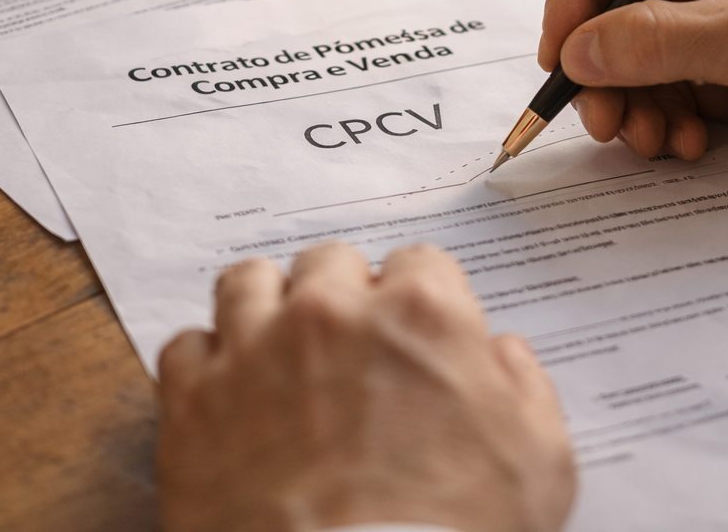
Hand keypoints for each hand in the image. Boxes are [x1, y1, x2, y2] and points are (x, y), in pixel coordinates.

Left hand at [156, 243, 576, 531]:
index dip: (421, 302)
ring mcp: (254, 350)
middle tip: (349, 351)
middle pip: (329, 264)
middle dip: (342, 298)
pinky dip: (207, 367)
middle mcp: (330, 313)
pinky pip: (187, 347)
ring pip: (248, 283)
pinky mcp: (193, 401)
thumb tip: (501, 355)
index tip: (414, 338)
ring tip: (279, 353)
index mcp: (420, 314)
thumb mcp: (540, 465)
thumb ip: (523, 389)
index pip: (420, 263)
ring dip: (267, 309)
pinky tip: (230, 400)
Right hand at [539, 0, 727, 176]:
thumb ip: (657, 39)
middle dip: (596, 65)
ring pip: (618, 55)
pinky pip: (648, 90)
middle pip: (601, 4)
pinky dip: (654, 119)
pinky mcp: (704, 66)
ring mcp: (696, 16)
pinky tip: (686, 141)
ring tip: (649, 138)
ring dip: (624, 102)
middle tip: (599, 115)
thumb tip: (575, 54)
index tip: (561, 52)